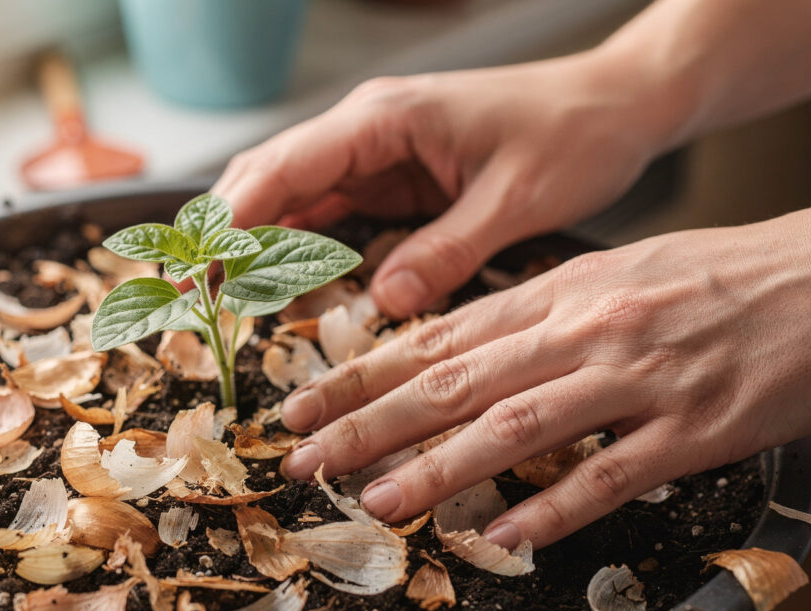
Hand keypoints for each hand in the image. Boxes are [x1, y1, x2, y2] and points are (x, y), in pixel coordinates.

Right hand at [212, 49, 686, 317]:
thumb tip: (383, 302)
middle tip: (191, 301)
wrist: (619, 105)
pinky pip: (329, 216)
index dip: (232, 224)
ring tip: (220, 304)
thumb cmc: (577, 134)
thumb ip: (447, 251)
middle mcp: (367, 130)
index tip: (198, 276)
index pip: (282, 168)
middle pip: (267, 180)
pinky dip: (298, 252)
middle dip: (224, 237)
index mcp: (385, 120)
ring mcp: (376, 154)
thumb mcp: (517, 200)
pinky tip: (281, 291)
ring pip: (290, 199)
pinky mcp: (394, 179)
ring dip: (253, 248)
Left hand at [277, 188, 810, 548]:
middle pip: (456, 381)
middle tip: (304, 459)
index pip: (440, 338)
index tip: (304, 404)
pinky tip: (505, 535)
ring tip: (377, 500)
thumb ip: (539, 311)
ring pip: (517, 426)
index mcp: (563, 291)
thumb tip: (464, 347)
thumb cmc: (724, 276)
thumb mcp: (618, 273)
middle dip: (368, 422)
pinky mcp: (695, 427)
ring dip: (439, 467)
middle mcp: (586, 330)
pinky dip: (554, 506)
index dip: (363, 373)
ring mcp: (639, 378)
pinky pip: (612, 473)